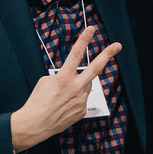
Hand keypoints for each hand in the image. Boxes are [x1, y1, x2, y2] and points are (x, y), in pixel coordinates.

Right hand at [10, 27, 121, 150]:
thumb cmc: (37, 102)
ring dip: (79, 85)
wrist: (35, 124)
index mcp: (63, 78)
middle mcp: (75, 88)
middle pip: (96, 68)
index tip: (91, 30)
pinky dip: (76, 98)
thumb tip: (71, 76)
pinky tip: (65, 104)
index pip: (76, 54)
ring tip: (64, 95)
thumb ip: (62, 75)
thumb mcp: (45, 81)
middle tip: (117, 46)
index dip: (84, 40)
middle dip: (107, 55)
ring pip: (86, 85)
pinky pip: (83, 98)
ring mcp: (80, 100)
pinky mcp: (82, 110)